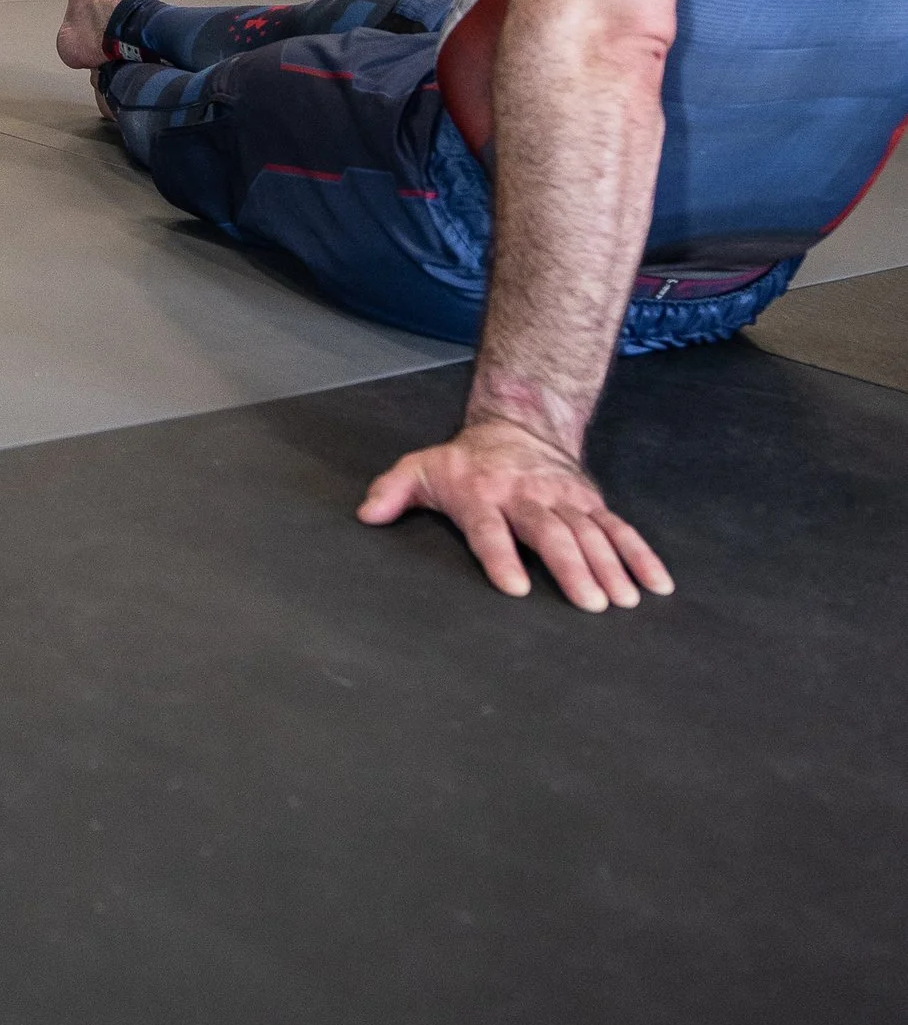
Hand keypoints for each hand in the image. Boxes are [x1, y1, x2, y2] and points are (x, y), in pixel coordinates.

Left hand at [359, 414, 672, 610]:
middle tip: (590, 603)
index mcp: (483, 494)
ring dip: (610, 566)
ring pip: (590, 532)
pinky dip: (641, 554)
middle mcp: (527, 497)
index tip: (516, 587)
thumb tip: (366, 515)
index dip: (502, 556)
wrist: (517, 422)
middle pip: (550, 533)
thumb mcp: (421, 467)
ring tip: (625, 600)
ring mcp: (563, 499)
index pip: (491, 529)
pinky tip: (657, 584)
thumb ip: (393, 490)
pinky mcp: (590, 501)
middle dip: (572, 567)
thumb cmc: (464, 461)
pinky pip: (619, 528)